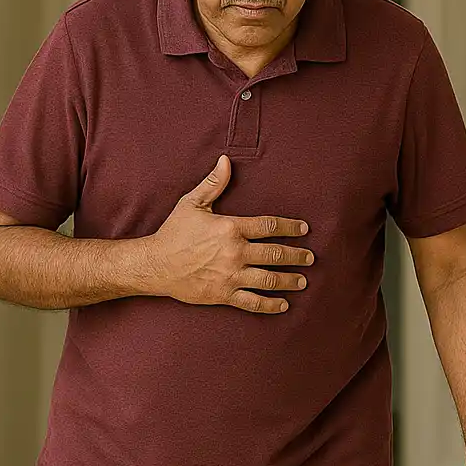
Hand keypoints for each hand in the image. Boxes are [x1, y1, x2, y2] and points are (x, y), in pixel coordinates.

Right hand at [144, 154, 313, 313]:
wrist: (156, 265)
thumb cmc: (174, 232)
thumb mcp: (192, 203)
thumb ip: (213, 184)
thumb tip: (226, 161)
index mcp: (231, 228)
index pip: (269, 226)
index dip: (290, 227)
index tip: (304, 230)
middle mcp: (235, 253)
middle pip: (276, 254)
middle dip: (297, 256)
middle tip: (310, 257)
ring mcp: (231, 275)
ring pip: (269, 279)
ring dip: (290, 281)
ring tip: (303, 281)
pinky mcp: (224, 294)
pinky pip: (253, 302)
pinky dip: (270, 305)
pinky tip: (284, 305)